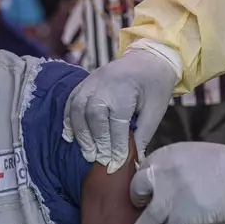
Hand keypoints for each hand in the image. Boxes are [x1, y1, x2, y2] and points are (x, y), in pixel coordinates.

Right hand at [63, 49, 176, 172]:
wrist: (149, 57)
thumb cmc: (156, 84)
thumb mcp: (155, 111)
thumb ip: (142, 135)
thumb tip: (135, 161)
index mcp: (123, 92)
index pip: (116, 126)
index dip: (115, 148)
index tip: (115, 166)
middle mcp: (103, 86)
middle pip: (93, 119)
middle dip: (96, 143)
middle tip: (99, 161)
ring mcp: (91, 82)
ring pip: (78, 111)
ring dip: (80, 134)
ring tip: (87, 153)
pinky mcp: (85, 82)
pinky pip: (71, 101)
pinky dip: (69, 119)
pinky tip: (70, 136)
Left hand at [126, 139, 224, 223]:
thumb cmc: (222, 161)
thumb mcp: (189, 152)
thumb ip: (171, 164)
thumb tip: (159, 178)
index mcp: (164, 155)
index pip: (142, 168)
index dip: (142, 180)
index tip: (144, 188)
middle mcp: (161, 175)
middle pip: (137, 189)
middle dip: (135, 199)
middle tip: (139, 206)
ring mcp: (170, 198)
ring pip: (147, 217)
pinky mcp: (183, 217)